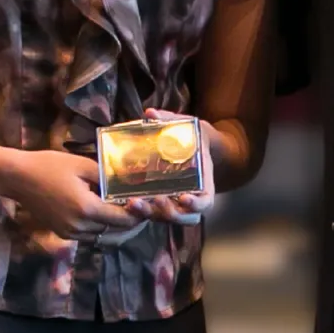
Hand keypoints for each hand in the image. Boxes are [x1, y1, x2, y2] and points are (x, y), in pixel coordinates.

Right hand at [4, 148, 142, 241]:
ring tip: (123, 206)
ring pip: (100, 234)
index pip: (121, 219)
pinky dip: (98, 226)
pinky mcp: (61, 233)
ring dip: (112, 224)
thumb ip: (106, 176)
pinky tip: (102, 210)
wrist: (19, 178)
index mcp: (87, 209)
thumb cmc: (50, 166)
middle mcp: (78, 227)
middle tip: (137, 204)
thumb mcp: (83, 165)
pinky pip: (87, 234)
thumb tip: (126, 181)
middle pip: (112, 229)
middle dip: (127, 219)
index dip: (137, 214)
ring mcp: (68, 232)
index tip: (147, 204)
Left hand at [121, 109, 216, 226]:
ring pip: (168, 219)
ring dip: (152, 214)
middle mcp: (192, 197)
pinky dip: (144, 212)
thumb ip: (172, 120)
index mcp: (204, 183)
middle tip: (155, 200)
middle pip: (184, 217)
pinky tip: (128, 203)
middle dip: (168, 212)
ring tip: (134, 203)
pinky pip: (156, 212)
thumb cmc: (195, 137)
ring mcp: (177, 202)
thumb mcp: (190, 126)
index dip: (196, 204)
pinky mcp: (164, 201)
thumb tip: (150, 113)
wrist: (196, 145)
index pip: (205, 202)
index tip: (184, 197)